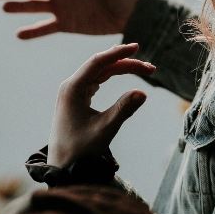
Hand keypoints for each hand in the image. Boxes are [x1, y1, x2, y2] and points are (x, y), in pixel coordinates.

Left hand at [48, 43, 153, 166]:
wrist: (63, 166)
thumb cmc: (80, 150)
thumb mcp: (104, 129)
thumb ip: (123, 110)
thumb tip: (143, 93)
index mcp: (72, 89)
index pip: (97, 62)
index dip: (118, 53)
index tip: (137, 47)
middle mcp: (71, 86)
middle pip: (101, 65)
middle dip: (126, 63)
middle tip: (151, 69)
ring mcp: (73, 91)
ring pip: (100, 72)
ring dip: (121, 69)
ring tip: (144, 70)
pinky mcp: (77, 98)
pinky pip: (97, 80)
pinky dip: (112, 76)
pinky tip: (124, 72)